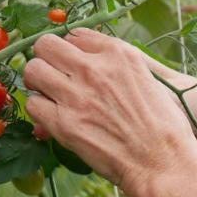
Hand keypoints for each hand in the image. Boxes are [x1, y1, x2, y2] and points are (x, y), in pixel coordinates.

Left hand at [22, 29, 196, 196]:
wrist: (162, 161)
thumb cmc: (163, 125)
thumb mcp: (148, 80)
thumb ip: (118, 67)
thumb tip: (90, 64)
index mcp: (119, 54)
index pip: (75, 34)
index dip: (70, 49)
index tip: (72, 61)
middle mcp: (95, 69)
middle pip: (46, 45)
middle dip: (47, 58)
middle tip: (53, 74)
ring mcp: (77, 95)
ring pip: (33, 71)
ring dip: (38, 82)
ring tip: (49, 95)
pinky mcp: (64, 123)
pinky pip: (33, 105)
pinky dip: (41, 111)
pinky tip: (54, 118)